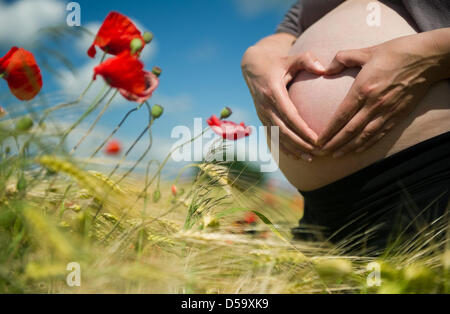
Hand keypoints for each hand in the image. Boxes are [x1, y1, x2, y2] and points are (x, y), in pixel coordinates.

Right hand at [242, 38, 324, 161]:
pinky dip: (284, 148)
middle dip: (300, 143)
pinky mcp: (262, 119)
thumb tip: (323, 68)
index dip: (302, 130)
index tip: (317, 139)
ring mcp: (262, 114)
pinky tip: (296, 157)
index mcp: (273, 92)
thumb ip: (306, 60)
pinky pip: (272, 136)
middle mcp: (265, 106)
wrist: (253, 67)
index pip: (289, 115)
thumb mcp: (290, 58)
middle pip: (284, 130)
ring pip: (278, 137)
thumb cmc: (277, 62)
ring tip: (310, 158)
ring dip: (293, 149)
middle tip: (319, 152)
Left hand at [316, 32, 446, 157]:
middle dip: (334, 143)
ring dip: (349, 148)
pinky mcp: (398, 115)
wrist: (428, 58)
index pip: (341, 115)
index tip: (318, 140)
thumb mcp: (366, 51)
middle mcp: (374, 104)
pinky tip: (358, 150)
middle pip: (350, 130)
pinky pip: (380, 134)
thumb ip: (343, 58)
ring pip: (364, 136)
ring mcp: (387, 111)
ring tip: (335, 155)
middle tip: (321, 153)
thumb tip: (326, 70)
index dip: (328, 131)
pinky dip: (368, 144)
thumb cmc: (396, 52)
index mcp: (363, 89)